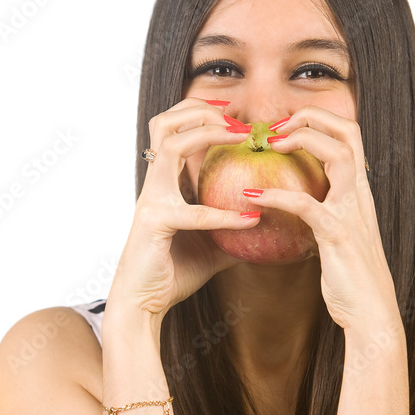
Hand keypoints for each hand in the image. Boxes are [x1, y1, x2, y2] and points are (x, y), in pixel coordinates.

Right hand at [106, 98, 259, 321]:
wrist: (143, 303)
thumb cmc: (173, 274)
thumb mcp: (213, 248)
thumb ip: (234, 232)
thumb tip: (270, 227)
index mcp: (165, 185)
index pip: (176, 133)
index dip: (203, 117)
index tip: (238, 120)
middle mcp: (155, 185)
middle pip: (165, 122)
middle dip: (200, 110)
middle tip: (236, 118)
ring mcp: (152, 199)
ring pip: (171, 143)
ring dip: (207, 133)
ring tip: (239, 137)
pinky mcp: (155, 221)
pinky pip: (194, 211)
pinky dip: (224, 214)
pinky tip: (251, 219)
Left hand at [243, 106, 402, 335]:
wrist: (372, 312)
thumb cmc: (353, 281)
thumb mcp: (340, 240)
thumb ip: (326, 218)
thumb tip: (300, 211)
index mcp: (359, 194)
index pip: (350, 137)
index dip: (320, 121)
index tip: (286, 127)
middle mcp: (360, 196)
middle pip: (348, 132)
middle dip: (313, 116)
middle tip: (276, 126)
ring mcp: (351, 212)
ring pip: (337, 153)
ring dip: (302, 139)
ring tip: (270, 143)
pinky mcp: (337, 234)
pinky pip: (306, 204)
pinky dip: (278, 194)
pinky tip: (252, 195)